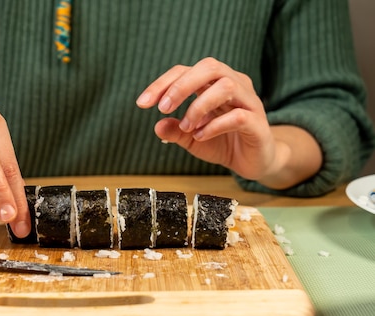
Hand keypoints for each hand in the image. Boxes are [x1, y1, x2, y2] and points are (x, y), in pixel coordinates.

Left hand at [136, 57, 325, 189]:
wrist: (255, 162)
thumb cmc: (224, 143)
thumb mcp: (192, 139)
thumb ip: (176, 131)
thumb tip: (157, 126)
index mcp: (214, 84)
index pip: (186, 71)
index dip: (162, 83)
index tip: (142, 103)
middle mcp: (234, 85)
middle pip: (210, 67)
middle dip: (182, 85)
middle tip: (163, 107)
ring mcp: (249, 102)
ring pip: (226, 86)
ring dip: (199, 106)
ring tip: (187, 127)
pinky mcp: (258, 123)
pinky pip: (238, 116)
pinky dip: (215, 125)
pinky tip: (201, 137)